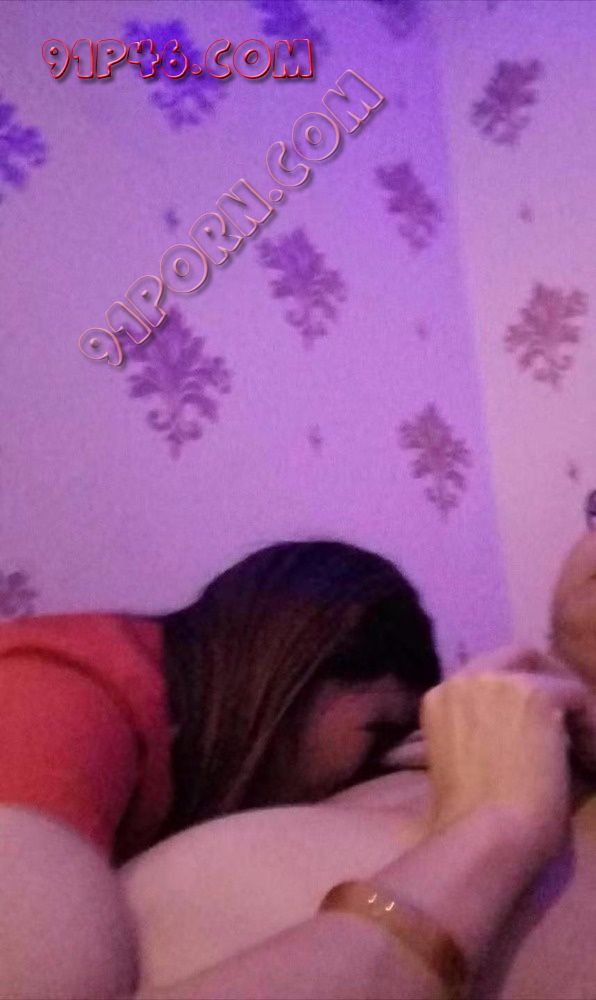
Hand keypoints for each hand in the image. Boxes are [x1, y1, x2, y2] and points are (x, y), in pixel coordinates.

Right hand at [420, 649, 588, 865]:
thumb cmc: (471, 818)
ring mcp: (497, 681)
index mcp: (439, 698)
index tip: (540, 719)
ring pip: (551, 672)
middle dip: (549, 676)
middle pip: (518, 653)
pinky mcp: (535, 693)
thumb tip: (521, 725)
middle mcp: (463, 679)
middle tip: (570, 712)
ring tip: (583, 738)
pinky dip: (589, 721)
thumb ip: (481, 729)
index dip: (519, 689)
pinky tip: (589, 754)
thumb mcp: (464, 760)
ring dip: (570, 701)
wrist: (486, 835)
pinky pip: (576, 694)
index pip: (488, 672)